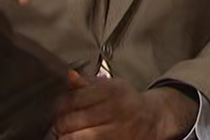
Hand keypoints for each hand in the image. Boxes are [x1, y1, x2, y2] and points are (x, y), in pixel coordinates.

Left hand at [54, 71, 198, 139]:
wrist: (152, 117)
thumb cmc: (126, 101)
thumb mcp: (110, 86)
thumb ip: (87, 83)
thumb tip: (69, 76)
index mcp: (111, 91)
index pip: (75, 99)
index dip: (60, 106)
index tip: (56, 110)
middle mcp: (115, 110)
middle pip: (74, 120)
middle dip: (60, 124)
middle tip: (57, 126)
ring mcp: (117, 130)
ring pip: (79, 137)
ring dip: (67, 137)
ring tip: (64, 135)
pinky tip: (77, 138)